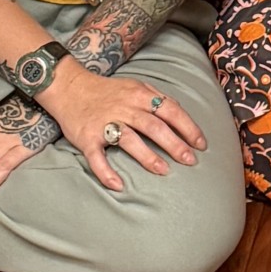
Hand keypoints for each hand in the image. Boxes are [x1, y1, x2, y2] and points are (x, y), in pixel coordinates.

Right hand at [36, 62, 206, 193]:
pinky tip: (118, 185)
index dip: (188, 127)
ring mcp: (105, 122)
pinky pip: (97, 157)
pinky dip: (106, 172)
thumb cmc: (107, 91)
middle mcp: (124, 108)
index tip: (201, 144)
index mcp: (140, 95)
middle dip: (175, 144)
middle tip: (190, 160)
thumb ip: (157, 98)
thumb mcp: (135, 86)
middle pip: (154, 126)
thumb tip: (180, 114)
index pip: (170, 111)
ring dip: (148, 156)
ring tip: (164, 171)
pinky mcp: (87, 138)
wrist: (69, 87)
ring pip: (130, 139)